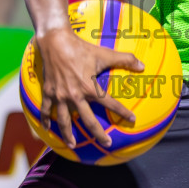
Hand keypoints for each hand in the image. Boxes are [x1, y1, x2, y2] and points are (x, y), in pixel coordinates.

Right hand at [34, 28, 144, 148]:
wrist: (55, 42)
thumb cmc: (81, 48)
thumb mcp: (104, 54)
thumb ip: (124, 59)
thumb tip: (142, 66)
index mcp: (90, 88)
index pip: (110, 103)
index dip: (122, 112)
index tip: (132, 120)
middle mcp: (75, 96)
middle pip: (88, 121)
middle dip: (98, 134)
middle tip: (106, 143)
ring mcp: (60, 96)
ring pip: (64, 121)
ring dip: (68, 134)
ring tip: (72, 145)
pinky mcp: (48, 93)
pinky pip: (46, 110)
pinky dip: (46, 120)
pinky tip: (47, 129)